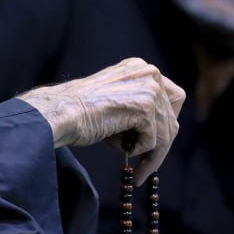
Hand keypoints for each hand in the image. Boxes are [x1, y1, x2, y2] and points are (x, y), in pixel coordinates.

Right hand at [18, 58, 184, 181]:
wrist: (61, 113)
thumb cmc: (77, 112)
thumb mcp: (113, 101)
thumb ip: (135, 108)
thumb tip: (154, 133)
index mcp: (139, 68)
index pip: (171, 97)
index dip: (165, 122)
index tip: (155, 142)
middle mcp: (149, 73)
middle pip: (172, 117)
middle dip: (160, 144)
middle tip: (147, 165)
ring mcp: (149, 88)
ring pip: (166, 132)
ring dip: (149, 153)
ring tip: (131, 165)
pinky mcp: (145, 107)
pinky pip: (154, 140)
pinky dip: (138, 151)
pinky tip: (117, 147)